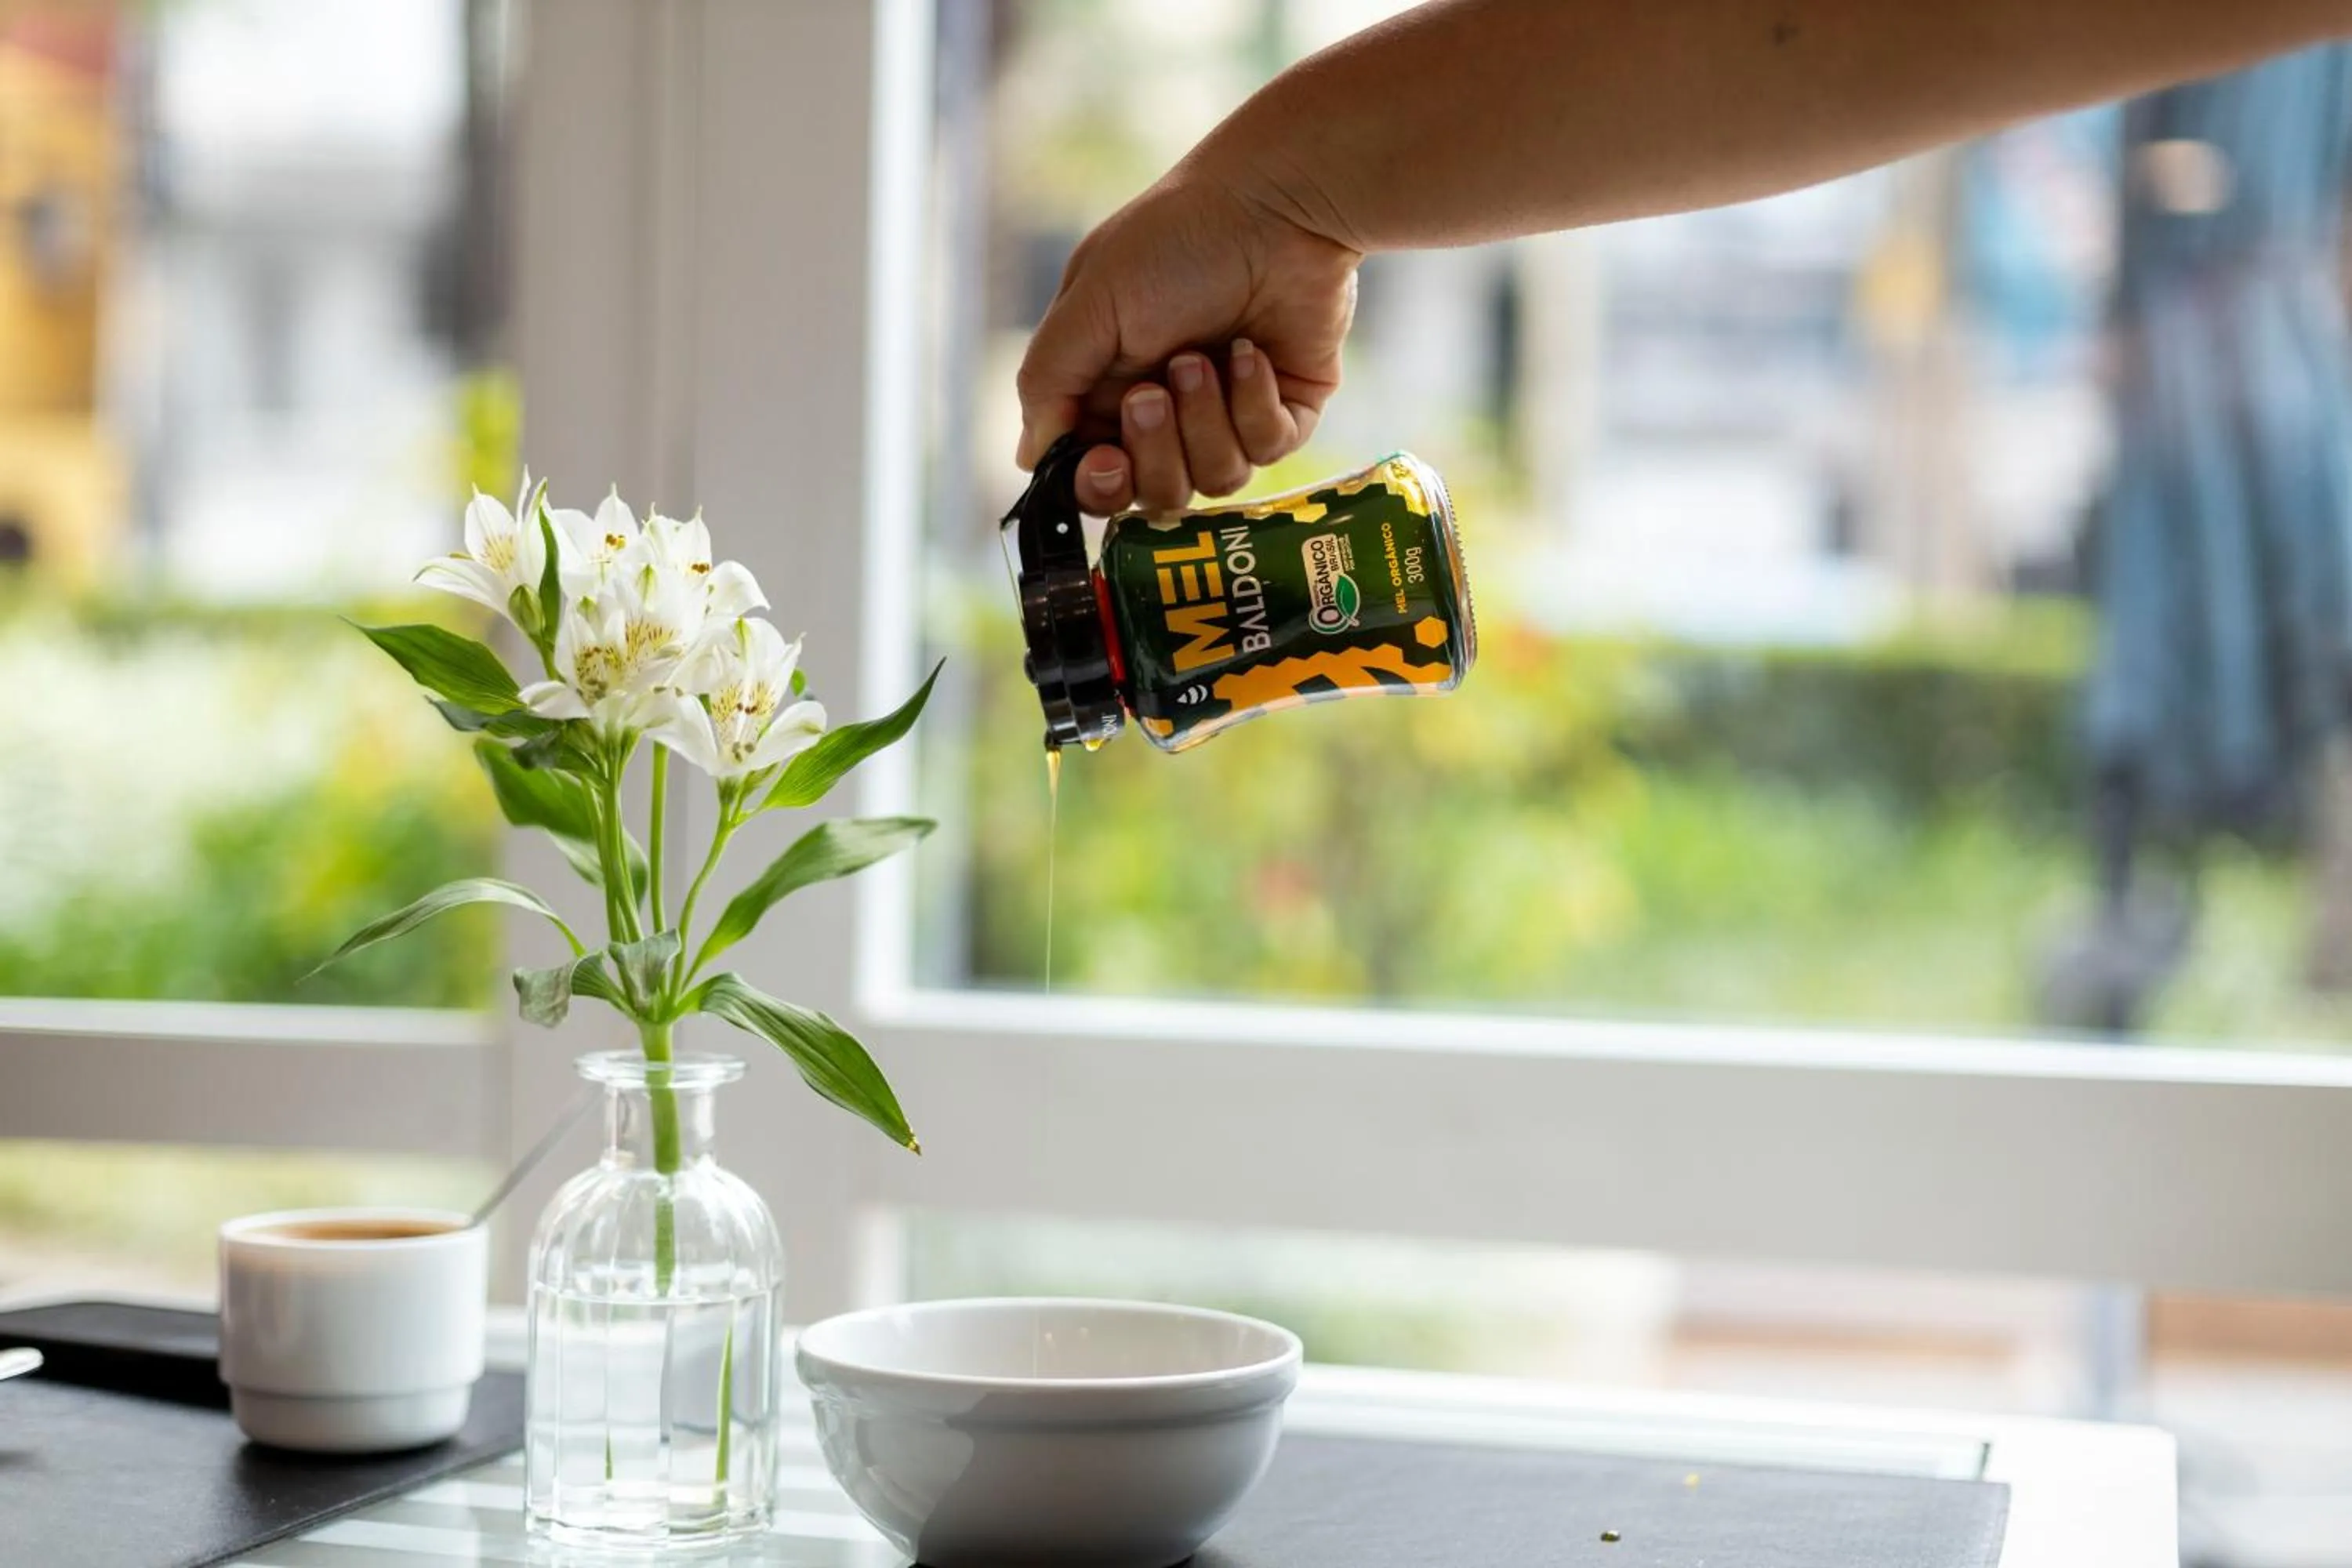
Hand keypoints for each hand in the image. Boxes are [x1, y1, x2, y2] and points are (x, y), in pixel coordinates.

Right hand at [1014, 166, 1362, 514]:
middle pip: (1155, 493)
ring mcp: (1230, 414)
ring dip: (1205, 419)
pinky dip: (1255, 402)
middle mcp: (1169, 410)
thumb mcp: (1090, 303)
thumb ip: (1048, 382)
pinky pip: (1269, 449)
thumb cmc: (1175, 241)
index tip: (1106, 464)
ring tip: (1206, 355)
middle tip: (1157, 390)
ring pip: (1214, 480)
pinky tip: (1252, 351)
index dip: (1100, 486)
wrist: (1276, 205)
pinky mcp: (1286, 410)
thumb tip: (1029, 457)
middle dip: (1155, 449)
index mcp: (1110, 387)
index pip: (1097, 475)